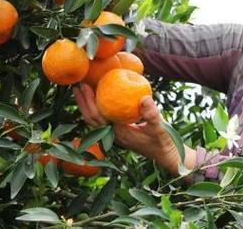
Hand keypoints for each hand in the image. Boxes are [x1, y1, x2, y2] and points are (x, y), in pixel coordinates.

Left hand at [73, 84, 195, 175]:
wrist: (166, 156)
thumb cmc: (163, 143)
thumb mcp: (159, 128)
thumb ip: (152, 114)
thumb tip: (144, 97)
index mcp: (119, 133)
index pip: (99, 117)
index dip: (89, 102)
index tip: (85, 87)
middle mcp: (114, 135)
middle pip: (92, 119)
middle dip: (83, 102)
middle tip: (77, 85)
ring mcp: (115, 135)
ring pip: (95, 121)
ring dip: (86, 106)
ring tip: (81, 91)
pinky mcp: (119, 133)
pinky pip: (103, 120)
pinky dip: (96, 109)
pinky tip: (98, 99)